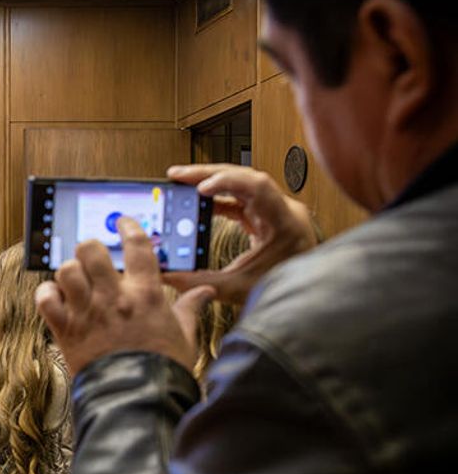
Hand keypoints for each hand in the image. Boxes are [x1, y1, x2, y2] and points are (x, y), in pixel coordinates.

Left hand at [36, 217, 214, 376]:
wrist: (137, 401)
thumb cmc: (163, 370)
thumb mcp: (185, 336)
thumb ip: (191, 308)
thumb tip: (206, 292)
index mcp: (146, 295)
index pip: (137, 246)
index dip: (129, 228)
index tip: (123, 223)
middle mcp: (114, 298)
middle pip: (90, 250)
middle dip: (89, 248)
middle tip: (93, 258)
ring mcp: (87, 313)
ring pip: (65, 270)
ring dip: (68, 272)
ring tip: (75, 282)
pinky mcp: (66, 330)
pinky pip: (46, 299)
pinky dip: (47, 295)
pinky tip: (56, 300)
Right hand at [161, 164, 317, 304]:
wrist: (306, 298)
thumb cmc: (283, 290)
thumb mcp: (238, 289)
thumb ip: (199, 282)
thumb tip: (167, 275)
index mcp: (284, 223)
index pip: (258, 188)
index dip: (227, 182)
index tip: (200, 188)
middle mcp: (283, 211)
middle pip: (245, 179)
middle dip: (208, 175)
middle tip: (177, 175)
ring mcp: (275, 212)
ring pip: (241, 184)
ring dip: (211, 182)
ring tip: (182, 182)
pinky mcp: (266, 217)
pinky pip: (240, 198)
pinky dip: (218, 197)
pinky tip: (199, 200)